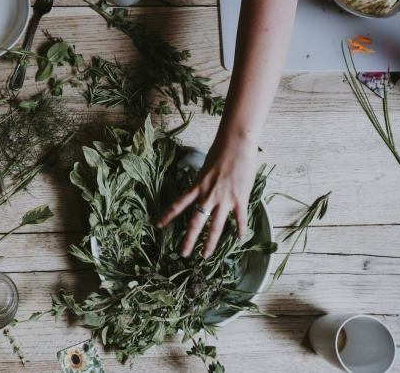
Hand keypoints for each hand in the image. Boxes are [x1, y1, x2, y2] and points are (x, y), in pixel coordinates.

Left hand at [157, 140, 257, 257]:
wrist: (237, 144)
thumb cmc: (221, 150)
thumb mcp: (205, 168)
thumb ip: (203, 181)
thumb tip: (203, 188)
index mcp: (197, 186)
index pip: (178, 204)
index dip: (168, 216)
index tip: (158, 226)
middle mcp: (208, 196)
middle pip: (196, 222)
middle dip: (188, 240)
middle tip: (183, 254)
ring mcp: (224, 199)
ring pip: (215, 226)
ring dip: (210, 243)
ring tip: (205, 255)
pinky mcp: (240, 198)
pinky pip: (240, 218)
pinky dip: (240, 229)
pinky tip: (239, 239)